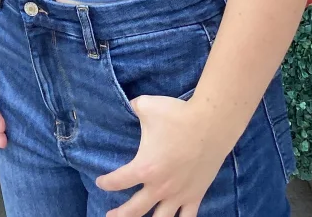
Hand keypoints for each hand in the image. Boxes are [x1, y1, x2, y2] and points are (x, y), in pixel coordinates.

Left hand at [95, 94, 231, 216]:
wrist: (210, 124)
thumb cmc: (176, 115)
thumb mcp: (145, 106)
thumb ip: (133, 108)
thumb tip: (130, 106)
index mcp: (145, 168)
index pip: (119, 181)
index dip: (106, 183)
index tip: (100, 182)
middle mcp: (160, 187)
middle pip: (135, 209)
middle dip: (121, 214)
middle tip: (110, 215)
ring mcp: (179, 194)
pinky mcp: (196, 195)